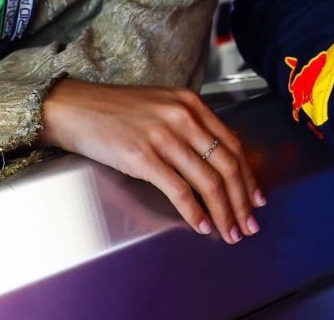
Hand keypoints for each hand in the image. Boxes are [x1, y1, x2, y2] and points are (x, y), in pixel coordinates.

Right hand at [39, 79, 262, 242]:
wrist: (77, 107)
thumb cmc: (117, 110)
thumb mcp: (162, 105)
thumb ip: (190, 125)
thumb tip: (216, 158)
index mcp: (191, 103)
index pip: (232, 143)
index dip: (248, 175)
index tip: (256, 198)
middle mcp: (183, 117)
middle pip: (226, 164)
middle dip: (242, 200)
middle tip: (249, 224)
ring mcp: (164, 137)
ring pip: (208, 180)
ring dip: (223, 211)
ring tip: (229, 231)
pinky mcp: (144, 157)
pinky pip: (179, 190)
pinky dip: (194, 212)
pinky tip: (201, 225)